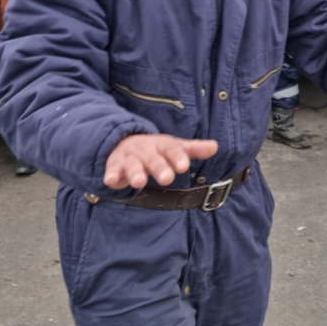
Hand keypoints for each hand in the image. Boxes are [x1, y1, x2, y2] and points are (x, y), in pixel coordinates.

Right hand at [104, 134, 218, 189]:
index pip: (171, 148)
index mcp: (161, 145)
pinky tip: (111, 181)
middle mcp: (145, 150)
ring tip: (139, 182)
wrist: (123, 143)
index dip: (177, 157)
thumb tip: (215, 146)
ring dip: (135, 173)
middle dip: (159, 167)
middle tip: (167, 178)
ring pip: (132, 165)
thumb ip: (193, 149)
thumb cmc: (155, 150)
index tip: (184, 166)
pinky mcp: (115, 166)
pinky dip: (111, 175)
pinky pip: (112, 171)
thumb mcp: (174, 147)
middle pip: (153, 159)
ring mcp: (129, 158)